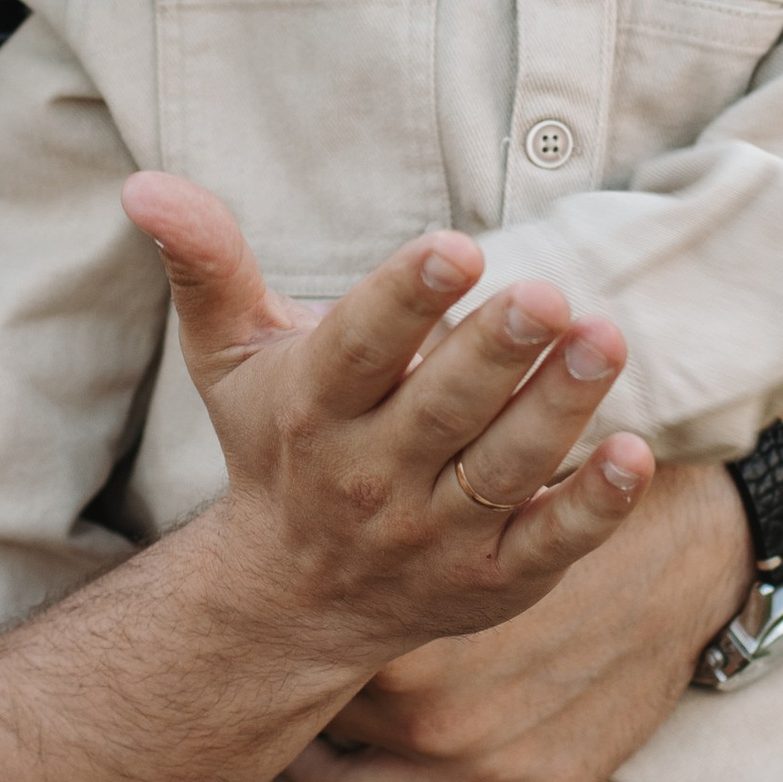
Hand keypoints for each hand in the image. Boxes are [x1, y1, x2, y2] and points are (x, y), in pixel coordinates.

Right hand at [123, 175, 655, 668]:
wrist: (293, 599)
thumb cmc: (276, 443)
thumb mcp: (230, 356)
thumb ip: (207, 265)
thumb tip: (144, 183)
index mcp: (314, 409)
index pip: (360, 349)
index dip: (405, 298)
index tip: (455, 247)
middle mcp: (372, 475)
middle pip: (441, 410)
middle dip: (495, 352)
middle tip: (549, 295)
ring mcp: (436, 534)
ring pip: (503, 470)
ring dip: (558, 410)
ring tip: (607, 340)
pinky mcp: (494, 580)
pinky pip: (550, 545)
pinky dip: (595, 508)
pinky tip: (638, 456)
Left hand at [288, 458, 753, 781]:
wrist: (681, 558)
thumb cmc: (566, 520)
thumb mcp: (463, 525)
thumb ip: (383, 564)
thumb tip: (294, 556)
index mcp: (406, 634)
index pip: (304, 662)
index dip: (277, 653)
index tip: (260, 645)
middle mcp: (432, 714)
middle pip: (319, 733)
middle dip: (290, 722)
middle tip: (274, 706)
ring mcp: (480, 770)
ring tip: (302, 772)